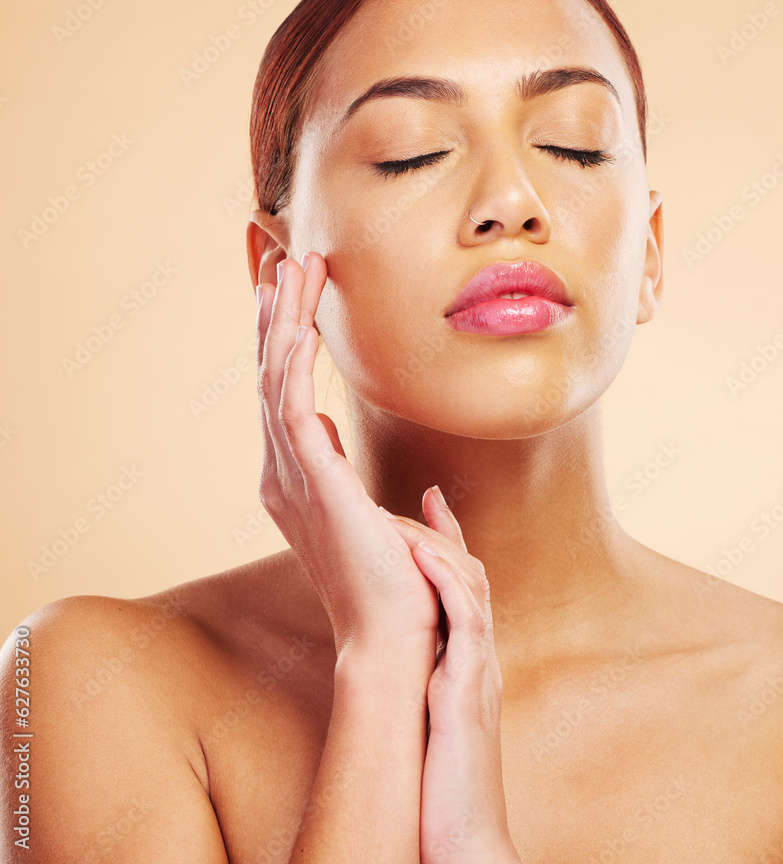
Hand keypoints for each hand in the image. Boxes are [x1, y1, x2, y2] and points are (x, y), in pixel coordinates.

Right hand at [255, 251, 439, 657]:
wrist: (397, 635)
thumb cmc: (399, 584)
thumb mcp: (386, 525)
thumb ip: (372, 491)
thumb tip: (379, 465)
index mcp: (300, 480)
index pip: (284, 394)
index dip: (282, 341)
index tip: (290, 295)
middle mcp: (284, 474)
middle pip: (270, 376)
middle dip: (275, 316)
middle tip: (280, 261)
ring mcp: (292, 478)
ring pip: (275, 380)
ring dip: (283, 322)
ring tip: (293, 268)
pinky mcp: (312, 483)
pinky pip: (289, 408)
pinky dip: (288, 362)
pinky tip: (295, 324)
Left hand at [384, 488, 521, 863]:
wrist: (466, 843)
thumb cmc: (443, 790)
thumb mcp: (433, 723)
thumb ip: (426, 684)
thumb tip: (402, 664)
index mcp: (468, 664)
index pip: (463, 590)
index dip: (451, 545)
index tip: (433, 504)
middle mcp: (480, 659)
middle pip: (472, 576)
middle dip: (449, 534)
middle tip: (427, 495)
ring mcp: (479, 672)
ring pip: (472, 589)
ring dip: (443, 548)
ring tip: (413, 515)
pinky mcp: (470, 691)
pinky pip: (466, 623)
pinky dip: (447, 584)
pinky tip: (423, 558)